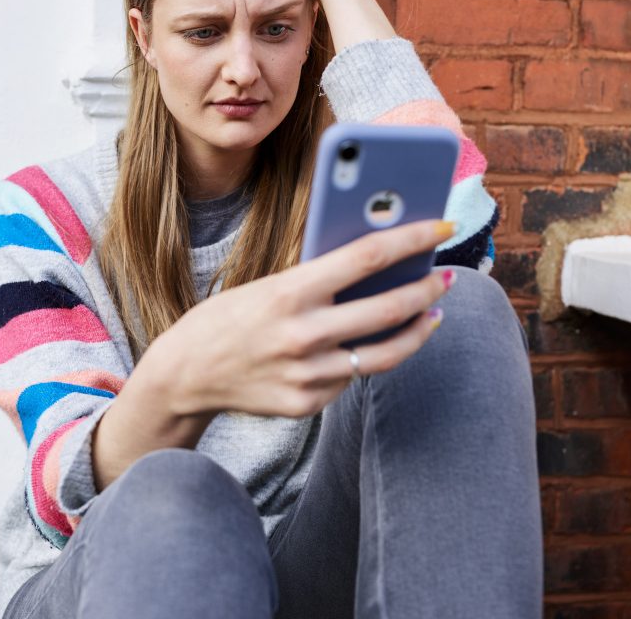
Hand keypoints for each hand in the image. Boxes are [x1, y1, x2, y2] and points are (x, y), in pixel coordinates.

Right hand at [142, 220, 455, 418]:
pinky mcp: (306, 404)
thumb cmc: (227, 318)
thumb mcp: (267, 285)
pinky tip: (372, 343)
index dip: (413, 238)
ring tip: (431, 314)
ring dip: (416, 329)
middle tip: (446, 276)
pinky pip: (351, 378)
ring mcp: (307, 375)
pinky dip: (365, 357)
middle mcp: (302, 335)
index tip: (442, 226)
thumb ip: (317, 278)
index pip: (368, 256)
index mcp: (289, 292)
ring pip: (385, 353)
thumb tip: (376, 263)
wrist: (184, 375)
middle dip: (428, 289)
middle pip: (389, 308)